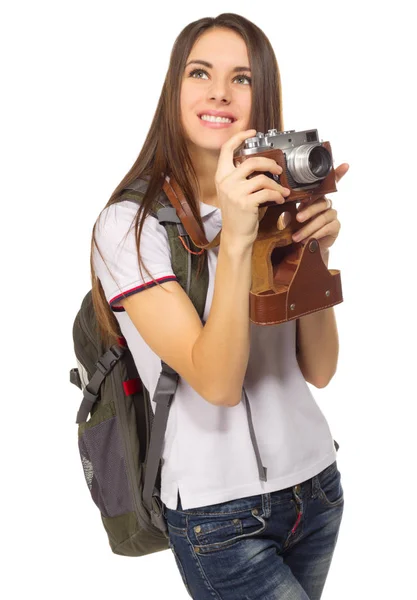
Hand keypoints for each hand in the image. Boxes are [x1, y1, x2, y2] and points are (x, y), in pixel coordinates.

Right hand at [215, 129, 290, 247]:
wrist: (235, 235)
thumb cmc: (238, 214)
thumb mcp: (234, 192)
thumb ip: (242, 177)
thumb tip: (263, 164)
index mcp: (221, 176)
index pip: (226, 149)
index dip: (239, 137)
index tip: (252, 132)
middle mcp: (226, 182)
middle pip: (252, 161)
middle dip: (270, 164)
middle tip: (278, 169)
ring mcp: (235, 192)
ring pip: (262, 179)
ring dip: (276, 185)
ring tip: (282, 191)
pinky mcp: (245, 203)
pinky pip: (267, 193)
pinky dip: (277, 195)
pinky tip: (279, 199)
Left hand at [291, 163, 348, 251]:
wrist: (306, 245)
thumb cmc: (299, 226)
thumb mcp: (292, 215)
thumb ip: (291, 206)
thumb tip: (282, 198)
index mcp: (316, 197)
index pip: (328, 184)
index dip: (338, 174)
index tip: (345, 165)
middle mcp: (326, 203)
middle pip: (320, 203)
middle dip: (308, 211)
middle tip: (297, 218)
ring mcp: (332, 214)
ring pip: (322, 218)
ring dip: (308, 228)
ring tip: (296, 237)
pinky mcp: (335, 226)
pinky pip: (327, 228)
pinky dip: (315, 234)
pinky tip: (307, 240)